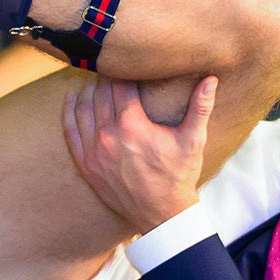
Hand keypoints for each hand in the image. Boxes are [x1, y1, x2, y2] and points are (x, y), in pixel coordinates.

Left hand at [62, 76, 216, 232]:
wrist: (162, 214)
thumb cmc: (179, 176)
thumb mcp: (193, 141)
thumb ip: (201, 107)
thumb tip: (211, 78)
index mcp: (133, 125)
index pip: (121, 85)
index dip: (125, 72)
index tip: (129, 65)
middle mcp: (109, 135)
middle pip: (101, 93)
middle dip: (107, 79)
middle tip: (113, 70)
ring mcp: (93, 151)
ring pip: (83, 107)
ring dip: (88, 90)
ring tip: (95, 80)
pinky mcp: (85, 164)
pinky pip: (69, 130)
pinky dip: (68, 111)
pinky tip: (71, 97)